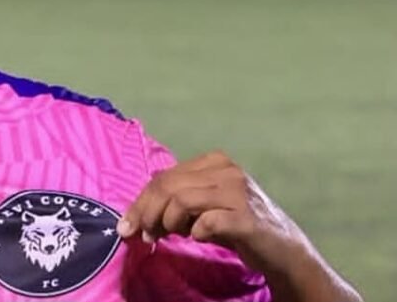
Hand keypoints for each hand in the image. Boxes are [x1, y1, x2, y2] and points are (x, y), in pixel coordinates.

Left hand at [117, 150, 361, 301]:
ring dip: (167, 223)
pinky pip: (207, 222)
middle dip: (147, 213)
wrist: (283, 250)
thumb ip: (173, 202)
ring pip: (181, 200)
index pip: (163, 177)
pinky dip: (195, 232)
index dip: (140, 201)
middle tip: (142, 235)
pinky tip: (198, 238)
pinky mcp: (247, 218)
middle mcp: (226, 171)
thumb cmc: (236, 226)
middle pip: (168, 186)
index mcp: (213, 162)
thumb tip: (135, 217)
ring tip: (168, 237)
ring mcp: (238, 192)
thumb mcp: (202, 207)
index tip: (127, 225)